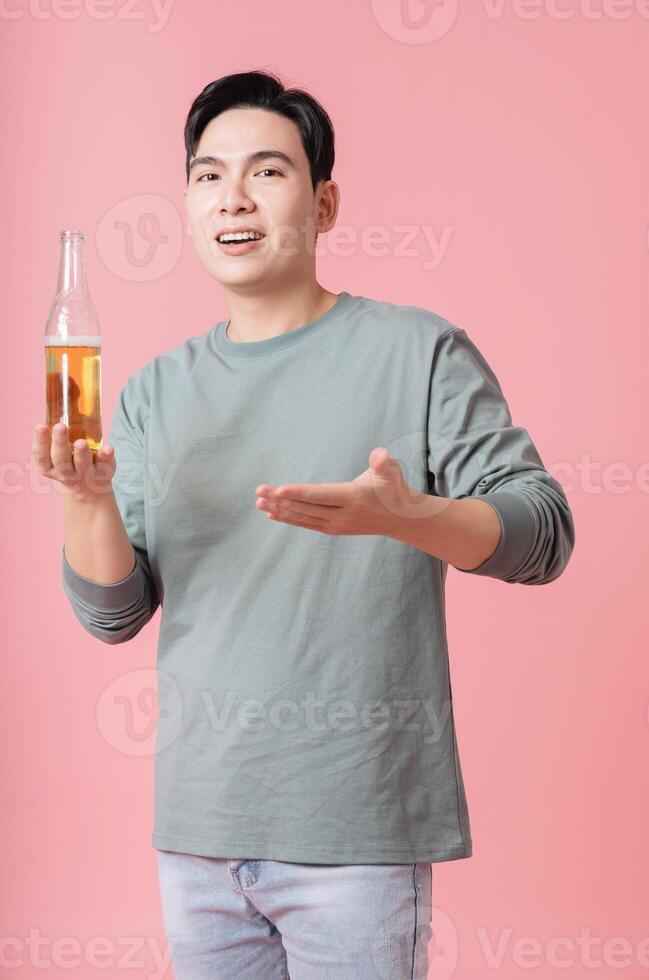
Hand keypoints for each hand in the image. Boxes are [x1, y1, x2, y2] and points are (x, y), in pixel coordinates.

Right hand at [32, 422, 115, 501]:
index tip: (41, 425)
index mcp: (49, 465)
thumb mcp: (60, 448)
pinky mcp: (102, 473)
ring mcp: (84, 475)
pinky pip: (104, 466)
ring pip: (81, 465)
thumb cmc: (69, 459)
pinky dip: (106, 457)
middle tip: (60, 426)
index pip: (41, 455)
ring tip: (81, 442)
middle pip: (60, 460)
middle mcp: (65, 472)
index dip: (40, 441)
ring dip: (81, 453)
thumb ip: (61, 429)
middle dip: (59, 443)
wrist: (87, 487)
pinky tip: (108, 448)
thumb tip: (71, 389)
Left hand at [255, 447, 421, 536]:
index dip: (298, 492)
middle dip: (280, 500)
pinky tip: (271, 514)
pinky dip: (288, 519)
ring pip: (302, 517)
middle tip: (259, 491)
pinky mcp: (332, 528)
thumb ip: (384, 463)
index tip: (277, 489)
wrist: (400, 519)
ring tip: (258, 502)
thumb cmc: (394, 488)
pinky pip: (306, 524)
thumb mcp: (392, 472)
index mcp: (353, 498)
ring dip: (279, 510)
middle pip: (306, 507)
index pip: (321, 495)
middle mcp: (342, 515)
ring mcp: (335, 525)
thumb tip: (382, 455)